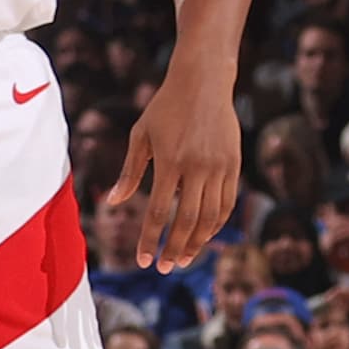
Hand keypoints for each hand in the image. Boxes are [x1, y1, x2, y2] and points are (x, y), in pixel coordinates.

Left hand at [109, 64, 240, 272]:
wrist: (204, 82)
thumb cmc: (165, 107)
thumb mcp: (141, 135)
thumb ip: (130, 171)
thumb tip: (113, 202)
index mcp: (170, 161)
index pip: (159, 212)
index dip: (150, 239)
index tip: (142, 260)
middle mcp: (197, 167)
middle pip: (186, 221)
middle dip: (174, 249)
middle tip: (163, 267)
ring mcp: (219, 167)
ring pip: (210, 217)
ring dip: (196, 243)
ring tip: (182, 259)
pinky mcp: (234, 165)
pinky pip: (227, 203)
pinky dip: (216, 224)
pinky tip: (204, 236)